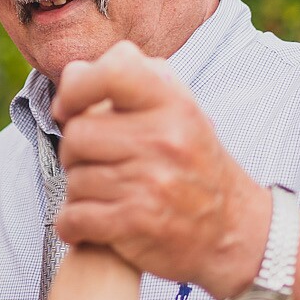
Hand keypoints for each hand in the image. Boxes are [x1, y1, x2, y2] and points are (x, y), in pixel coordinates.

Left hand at [49, 41, 269, 298]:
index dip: (77, 86)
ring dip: (79, 193)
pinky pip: (75, 217)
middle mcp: (165, 138)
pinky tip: (87, 225)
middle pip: (78, 134)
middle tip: (95, 163)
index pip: (113, 71)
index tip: (68, 108)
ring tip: (103, 194)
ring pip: (74, 179)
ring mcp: (152, 181)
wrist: (231, 228)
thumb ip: (133, 82)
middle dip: (75, 152)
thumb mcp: (179, 110)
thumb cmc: (193, 164)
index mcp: (174, 103)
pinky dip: (73, 225)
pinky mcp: (139, 221)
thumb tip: (73, 74)